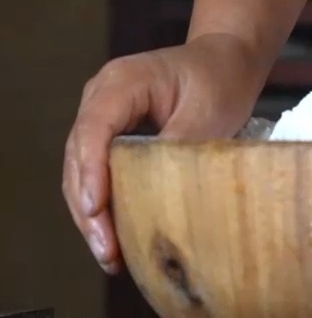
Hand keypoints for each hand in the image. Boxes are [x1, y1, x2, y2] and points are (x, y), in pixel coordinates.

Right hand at [62, 34, 264, 273]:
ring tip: (109, 256)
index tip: (96, 209)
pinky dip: (103, 207)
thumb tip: (156, 196)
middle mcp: (100, 98)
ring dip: (91, 215)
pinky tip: (115, 240)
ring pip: (81, 172)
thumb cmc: (218, 79)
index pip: (94, 128)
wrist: (226, 61)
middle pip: (79, 156)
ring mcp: (102, 118)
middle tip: (107, 250)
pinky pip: (97, 173)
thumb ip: (177, 148)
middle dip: (88, 207)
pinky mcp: (110, 138)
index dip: (90, 171)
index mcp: (121, 82)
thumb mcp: (207, 111)